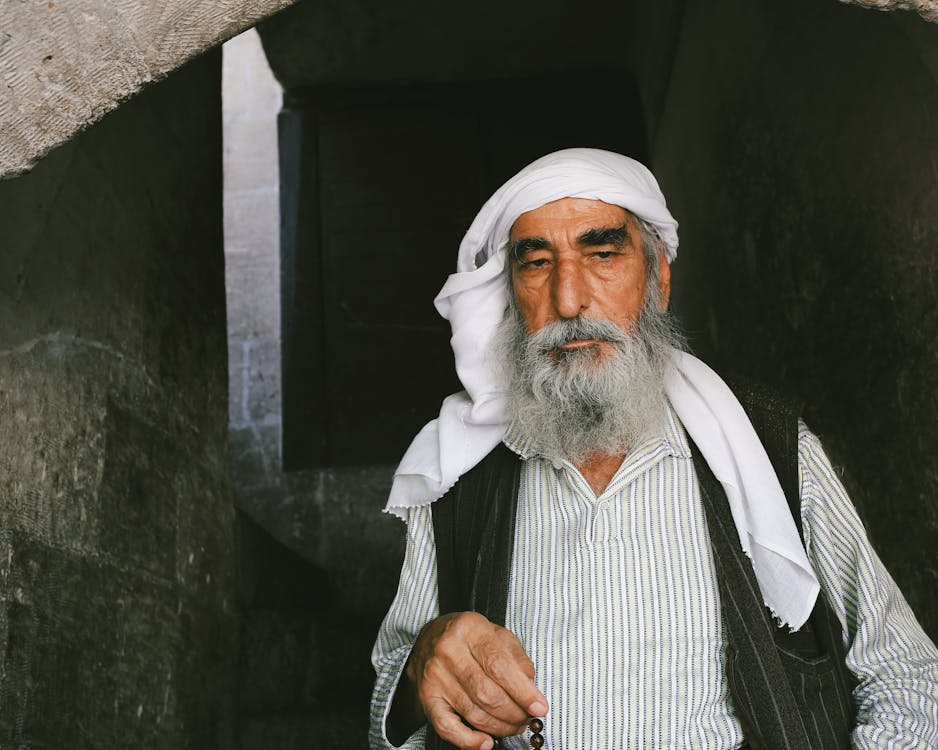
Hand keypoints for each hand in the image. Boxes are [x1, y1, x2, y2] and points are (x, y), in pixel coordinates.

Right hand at [406, 612, 547, 749]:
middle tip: (527, 717)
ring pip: (473, 712)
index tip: (539, 707)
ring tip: (514, 725)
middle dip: (514, 712)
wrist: (430, 638)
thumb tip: (531, 689)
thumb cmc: (468, 636)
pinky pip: (447, 727)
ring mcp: (435, 676)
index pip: (499, 666)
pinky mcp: (426, 698)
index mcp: (469, 629)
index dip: (523, 691)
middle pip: (487, 693)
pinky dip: (469, 740)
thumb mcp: (496, 633)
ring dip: (500, 727)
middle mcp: (448, 651)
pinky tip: (486, 742)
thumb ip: (517, 658)